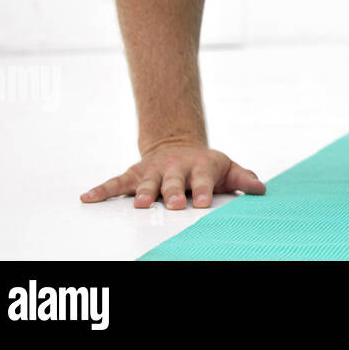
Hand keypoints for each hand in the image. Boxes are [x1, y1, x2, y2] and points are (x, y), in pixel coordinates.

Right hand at [80, 141, 265, 208]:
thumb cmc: (206, 165)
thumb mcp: (227, 168)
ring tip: (137, 205)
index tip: (202, 204)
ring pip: (145, 182)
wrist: (179, 144)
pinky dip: (102, 189)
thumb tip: (261, 189)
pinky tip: (87, 197)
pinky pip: (115, 182)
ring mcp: (153, 171)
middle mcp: (174, 168)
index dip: (202, 191)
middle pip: (172, 181)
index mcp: (199, 166)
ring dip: (141, 193)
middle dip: (172, 193)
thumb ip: (242, 179)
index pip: (202, 180)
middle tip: (172, 204)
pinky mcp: (134, 174)